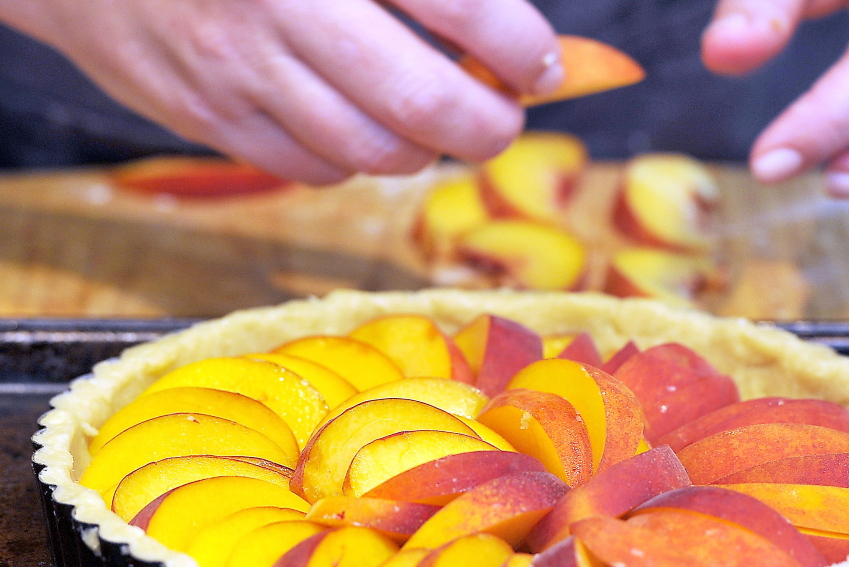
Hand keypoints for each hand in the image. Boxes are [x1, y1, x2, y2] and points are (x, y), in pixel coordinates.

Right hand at [0, 0, 561, 184]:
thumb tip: (495, 23)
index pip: (458, 5)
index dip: (520, 48)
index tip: (542, 64)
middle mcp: (280, 10)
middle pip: (423, 110)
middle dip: (487, 128)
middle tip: (502, 117)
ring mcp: (239, 73)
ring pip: (373, 154)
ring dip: (424, 149)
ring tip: (432, 122)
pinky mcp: (209, 119)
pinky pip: (314, 171)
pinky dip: (356, 160)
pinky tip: (358, 126)